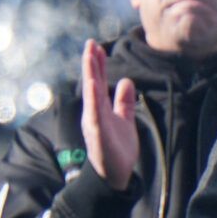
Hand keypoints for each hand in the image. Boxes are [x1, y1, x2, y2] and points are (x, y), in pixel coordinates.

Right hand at [80, 38, 138, 191]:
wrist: (115, 175)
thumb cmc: (118, 149)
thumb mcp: (125, 121)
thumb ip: (124, 102)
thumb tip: (127, 81)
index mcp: (100, 107)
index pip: (99, 81)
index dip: (98, 64)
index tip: (97, 47)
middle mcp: (94, 110)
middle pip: (92, 82)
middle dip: (92, 62)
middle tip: (91, 42)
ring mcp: (93, 119)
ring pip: (91, 92)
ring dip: (90, 73)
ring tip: (90, 56)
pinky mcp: (97, 130)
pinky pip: (94, 110)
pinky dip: (93, 96)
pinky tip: (93, 83)